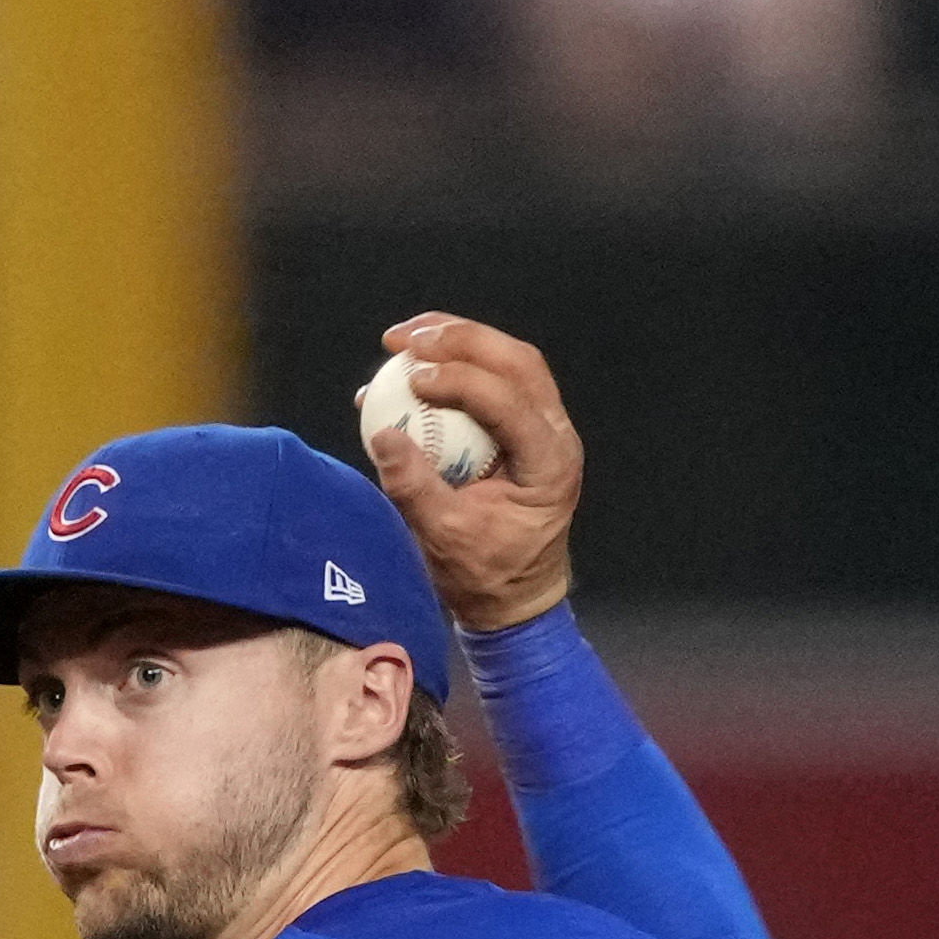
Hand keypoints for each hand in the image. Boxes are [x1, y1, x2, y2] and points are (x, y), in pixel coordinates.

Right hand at [358, 314, 581, 635]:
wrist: (515, 600)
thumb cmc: (486, 576)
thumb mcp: (445, 539)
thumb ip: (414, 487)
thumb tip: (381, 434)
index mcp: (549, 463)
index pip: (509, 401)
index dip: (461, 381)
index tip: (414, 379)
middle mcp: (557, 434)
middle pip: (516, 361)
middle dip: (460, 340)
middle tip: (406, 339)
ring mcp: (546, 426)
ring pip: (510, 361)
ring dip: (460, 341)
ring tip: (408, 338)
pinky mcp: (526, 426)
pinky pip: (497, 379)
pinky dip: (460, 365)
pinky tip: (420, 364)